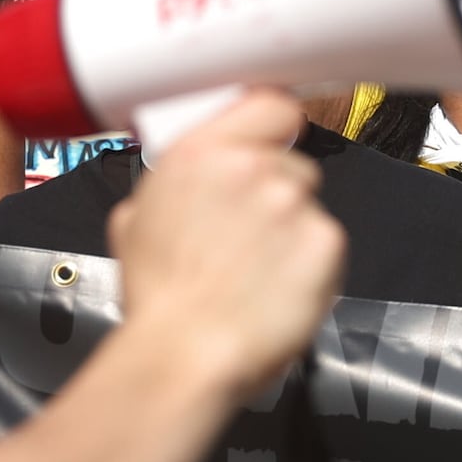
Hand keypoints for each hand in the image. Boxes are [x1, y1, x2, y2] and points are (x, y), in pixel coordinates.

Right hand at [112, 88, 341, 393]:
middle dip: (275, 195)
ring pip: (309, 205)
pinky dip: (311, 266)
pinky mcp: (326, 241)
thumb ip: (172, 183)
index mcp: (199, 153)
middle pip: (291, 163)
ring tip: (257, 272)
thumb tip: (186, 178)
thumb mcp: (134, 222)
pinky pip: (327, 243)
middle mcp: (250, 168)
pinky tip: (278, 288)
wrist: (184, 356)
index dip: (273, 129)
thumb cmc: (160, 301)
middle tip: (246, 237)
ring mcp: (292, 203)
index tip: (271, 145)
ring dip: (292, 232)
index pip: (269, 105)